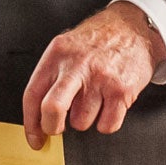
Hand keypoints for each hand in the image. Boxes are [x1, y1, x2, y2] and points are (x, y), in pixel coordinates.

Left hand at [22, 2, 161, 149]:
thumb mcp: (66, 47)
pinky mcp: (121, 90)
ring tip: (93, 100)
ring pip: (81, 122)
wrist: (134, 27)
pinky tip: (108, 104)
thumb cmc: (98, 41)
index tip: (35, 137)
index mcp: (57, 55)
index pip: (33, 94)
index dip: (31, 122)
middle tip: (56, 130)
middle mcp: (77, 65)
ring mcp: (100, 78)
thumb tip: (40, 117)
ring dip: (85, 119)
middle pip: (52, 109)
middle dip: (51, 128)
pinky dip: (107, 122)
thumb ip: (52, 76)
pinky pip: (107, 125)